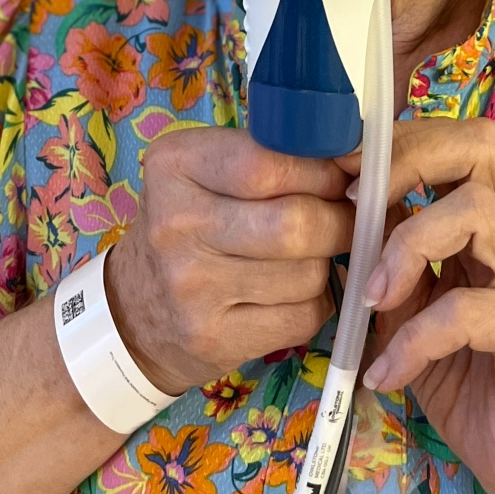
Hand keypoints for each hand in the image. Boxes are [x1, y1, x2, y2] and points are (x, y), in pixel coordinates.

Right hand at [106, 127, 354, 395]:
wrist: (133, 311)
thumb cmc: (190, 224)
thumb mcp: (209, 171)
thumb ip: (274, 154)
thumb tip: (361, 155)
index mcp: (175, 165)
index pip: (270, 164)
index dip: (324, 173)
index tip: (343, 179)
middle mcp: (176, 224)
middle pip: (297, 224)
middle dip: (340, 222)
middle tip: (345, 220)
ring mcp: (192, 288)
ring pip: (309, 274)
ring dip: (325, 265)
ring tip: (308, 257)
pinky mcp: (213, 339)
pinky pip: (303, 317)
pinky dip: (314, 304)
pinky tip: (291, 294)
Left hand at [347, 119, 494, 493]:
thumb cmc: (459, 370)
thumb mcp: (405, 300)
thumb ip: (386, 247)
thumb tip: (344, 196)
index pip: (460, 137)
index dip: (400, 141)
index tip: (339, 170)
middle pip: (481, 147)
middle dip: (406, 165)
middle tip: (352, 209)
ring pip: (478, 213)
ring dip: (406, 249)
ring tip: (371, 300)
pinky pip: (471, 310)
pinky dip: (415, 339)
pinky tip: (387, 372)